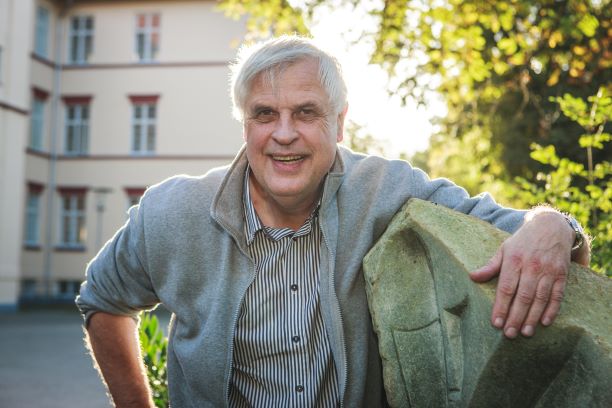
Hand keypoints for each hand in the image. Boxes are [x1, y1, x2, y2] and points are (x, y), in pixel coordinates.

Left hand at [470, 210, 575, 338]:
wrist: (550, 227)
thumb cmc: (522, 241)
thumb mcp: (504, 249)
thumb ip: (490, 266)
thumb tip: (472, 277)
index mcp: (513, 260)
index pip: (506, 288)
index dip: (501, 307)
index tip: (495, 323)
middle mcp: (531, 267)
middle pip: (523, 297)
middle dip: (515, 317)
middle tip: (509, 334)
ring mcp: (548, 271)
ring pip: (540, 298)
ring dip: (532, 317)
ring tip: (525, 333)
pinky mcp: (561, 274)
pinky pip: (557, 295)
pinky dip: (551, 310)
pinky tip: (544, 322)